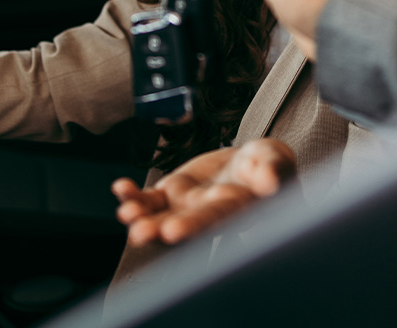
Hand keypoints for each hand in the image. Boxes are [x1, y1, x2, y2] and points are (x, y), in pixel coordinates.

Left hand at [111, 139, 296, 246]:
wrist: (252, 163)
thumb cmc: (269, 165)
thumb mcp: (276, 161)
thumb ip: (274, 171)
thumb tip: (270, 182)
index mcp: (235, 209)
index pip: (214, 220)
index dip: (194, 226)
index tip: (174, 230)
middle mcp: (207, 214)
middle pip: (182, 225)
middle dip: (160, 230)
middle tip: (140, 233)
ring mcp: (187, 207)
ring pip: (161, 216)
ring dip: (142, 217)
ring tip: (126, 214)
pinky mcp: (173, 193)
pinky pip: (150, 199)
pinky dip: (134, 196)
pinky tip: (120, 189)